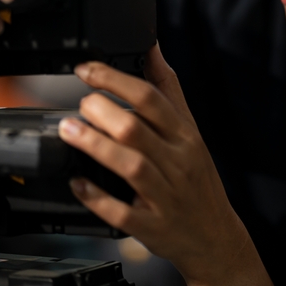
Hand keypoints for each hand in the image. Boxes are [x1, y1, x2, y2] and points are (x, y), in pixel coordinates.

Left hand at [59, 45, 250, 282]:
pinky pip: (123, 212)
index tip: (87, 69)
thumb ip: (168, 90)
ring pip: (130, 167)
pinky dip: (98, 197)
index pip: (152, 98)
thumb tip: (152, 47)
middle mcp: (178, 163)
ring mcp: (166, 196)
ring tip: (68, 131)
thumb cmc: (197, 180)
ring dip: (95, 146)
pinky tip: (78, 183)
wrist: (216, 238)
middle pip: (137, 130)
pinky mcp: (153, 226)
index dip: (115, 79)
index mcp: (186, 136)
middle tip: (80, 104)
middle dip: (103, 112)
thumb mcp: (190, 131)